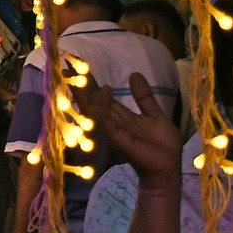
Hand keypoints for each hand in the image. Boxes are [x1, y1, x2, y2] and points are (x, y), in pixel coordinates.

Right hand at [75, 71, 183, 188]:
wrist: (167, 167)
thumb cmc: (162, 144)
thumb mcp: (154, 114)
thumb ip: (143, 96)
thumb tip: (134, 74)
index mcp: (119, 114)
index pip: (100, 94)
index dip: (90, 81)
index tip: (79, 64)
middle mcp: (111, 120)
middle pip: (91, 99)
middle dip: (79, 83)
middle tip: (65, 66)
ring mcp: (111, 128)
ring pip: (92, 107)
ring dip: (83, 91)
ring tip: (73, 75)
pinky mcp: (116, 137)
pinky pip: (106, 119)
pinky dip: (103, 105)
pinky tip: (105, 91)